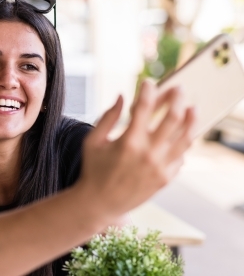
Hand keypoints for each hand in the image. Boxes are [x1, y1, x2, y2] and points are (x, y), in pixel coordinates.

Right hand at [79, 80, 195, 221]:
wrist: (100, 203)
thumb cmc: (94, 170)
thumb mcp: (93, 141)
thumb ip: (108, 117)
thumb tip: (122, 96)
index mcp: (128, 140)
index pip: (145, 106)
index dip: (148, 90)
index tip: (148, 83)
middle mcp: (148, 152)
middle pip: (173, 117)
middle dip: (177, 98)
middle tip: (178, 89)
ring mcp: (160, 166)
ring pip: (186, 137)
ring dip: (191, 119)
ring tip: (192, 108)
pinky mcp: (166, 178)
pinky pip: (181, 156)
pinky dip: (184, 143)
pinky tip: (182, 135)